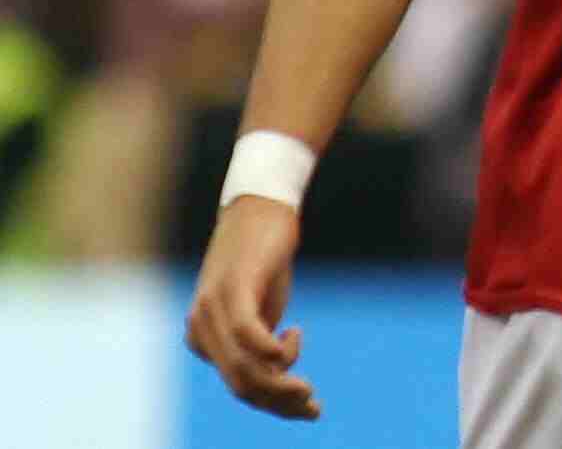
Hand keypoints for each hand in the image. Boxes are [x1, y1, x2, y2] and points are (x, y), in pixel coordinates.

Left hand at [186, 196, 318, 420]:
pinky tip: (293, 340)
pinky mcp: (233, 287)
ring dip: (281, 386)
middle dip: (278, 403)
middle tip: (312, 408)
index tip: (306, 405)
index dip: (273, 402)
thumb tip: (275, 371)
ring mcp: (213, 307)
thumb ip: (259, 338)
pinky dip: (271, 349)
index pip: (238, 383)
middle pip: (240, 383)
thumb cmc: (264, 255)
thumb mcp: (262, 304)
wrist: (262, 204)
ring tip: (308, 389)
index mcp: (202, 336)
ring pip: (245, 367)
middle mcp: (200, 326)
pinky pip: (247, 333)